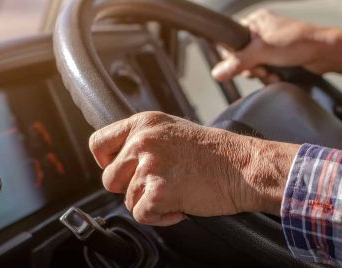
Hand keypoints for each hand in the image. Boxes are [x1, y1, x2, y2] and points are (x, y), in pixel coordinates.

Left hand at [88, 112, 298, 225]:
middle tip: (159, 183)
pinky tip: (180, 204)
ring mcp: (149, 166)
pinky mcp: (157, 192)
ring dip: (150, 202)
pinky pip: (141, 215)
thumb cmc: (216, 153)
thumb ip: (145, 141)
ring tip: (177, 190)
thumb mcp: (173, 131)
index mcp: (144, 123)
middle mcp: (143, 141)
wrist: (244, 167)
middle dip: (131, 188)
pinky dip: (161, 217)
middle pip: (109, 178)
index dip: (107, 162)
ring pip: (126, 199)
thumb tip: (121, 160)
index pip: (98, 143)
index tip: (123, 169)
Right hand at [211, 9, 341, 83]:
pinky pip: (265, 70)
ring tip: (272, 74)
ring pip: (254, 66)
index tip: (242, 64)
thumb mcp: (262, 51)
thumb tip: (217, 73)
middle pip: (242, 56)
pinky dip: (270, 76)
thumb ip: (238, 62)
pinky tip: (278, 76)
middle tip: (262, 70)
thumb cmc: (298, 42)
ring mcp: (271, 46)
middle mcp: (262, 32)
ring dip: (262, 74)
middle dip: (251, 68)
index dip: (234, 56)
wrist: (325, 53)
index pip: (231, 40)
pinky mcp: (279, 58)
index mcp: (255, 22)